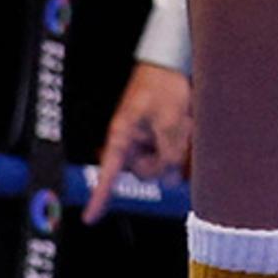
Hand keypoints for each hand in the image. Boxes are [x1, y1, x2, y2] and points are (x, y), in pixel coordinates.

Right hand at [83, 61, 194, 223]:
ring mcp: (147, 137)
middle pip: (145, 172)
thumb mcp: (170, 122)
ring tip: (186, 121)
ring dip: (177, 148)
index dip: (99, 197)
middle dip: (165, 161)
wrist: (174, 59)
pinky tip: (188, 123)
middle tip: (179, 133)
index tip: (90, 218)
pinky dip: (181, 143)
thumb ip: (170, 155)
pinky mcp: (161, 133)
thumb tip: (172, 180)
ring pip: (162, 163)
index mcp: (123, 135)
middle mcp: (132, 139)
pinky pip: (170, 151)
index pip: (108, 172)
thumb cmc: (164, 84)